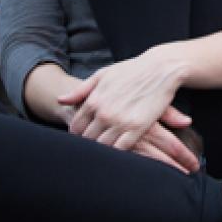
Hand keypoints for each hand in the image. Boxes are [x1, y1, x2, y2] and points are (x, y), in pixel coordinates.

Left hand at [56, 50, 199, 172]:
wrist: (161, 68)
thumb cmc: (131, 70)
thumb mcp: (102, 75)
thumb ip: (80, 90)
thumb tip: (60, 100)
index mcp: (93, 100)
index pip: (76, 128)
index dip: (77, 135)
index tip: (83, 136)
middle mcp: (104, 113)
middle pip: (87, 140)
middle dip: (89, 144)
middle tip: (93, 147)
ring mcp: (120, 122)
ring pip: (102, 147)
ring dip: (103, 150)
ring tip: (105, 152)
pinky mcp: (137, 128)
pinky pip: (121, 149)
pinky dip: (118, 153)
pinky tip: (119, 153)